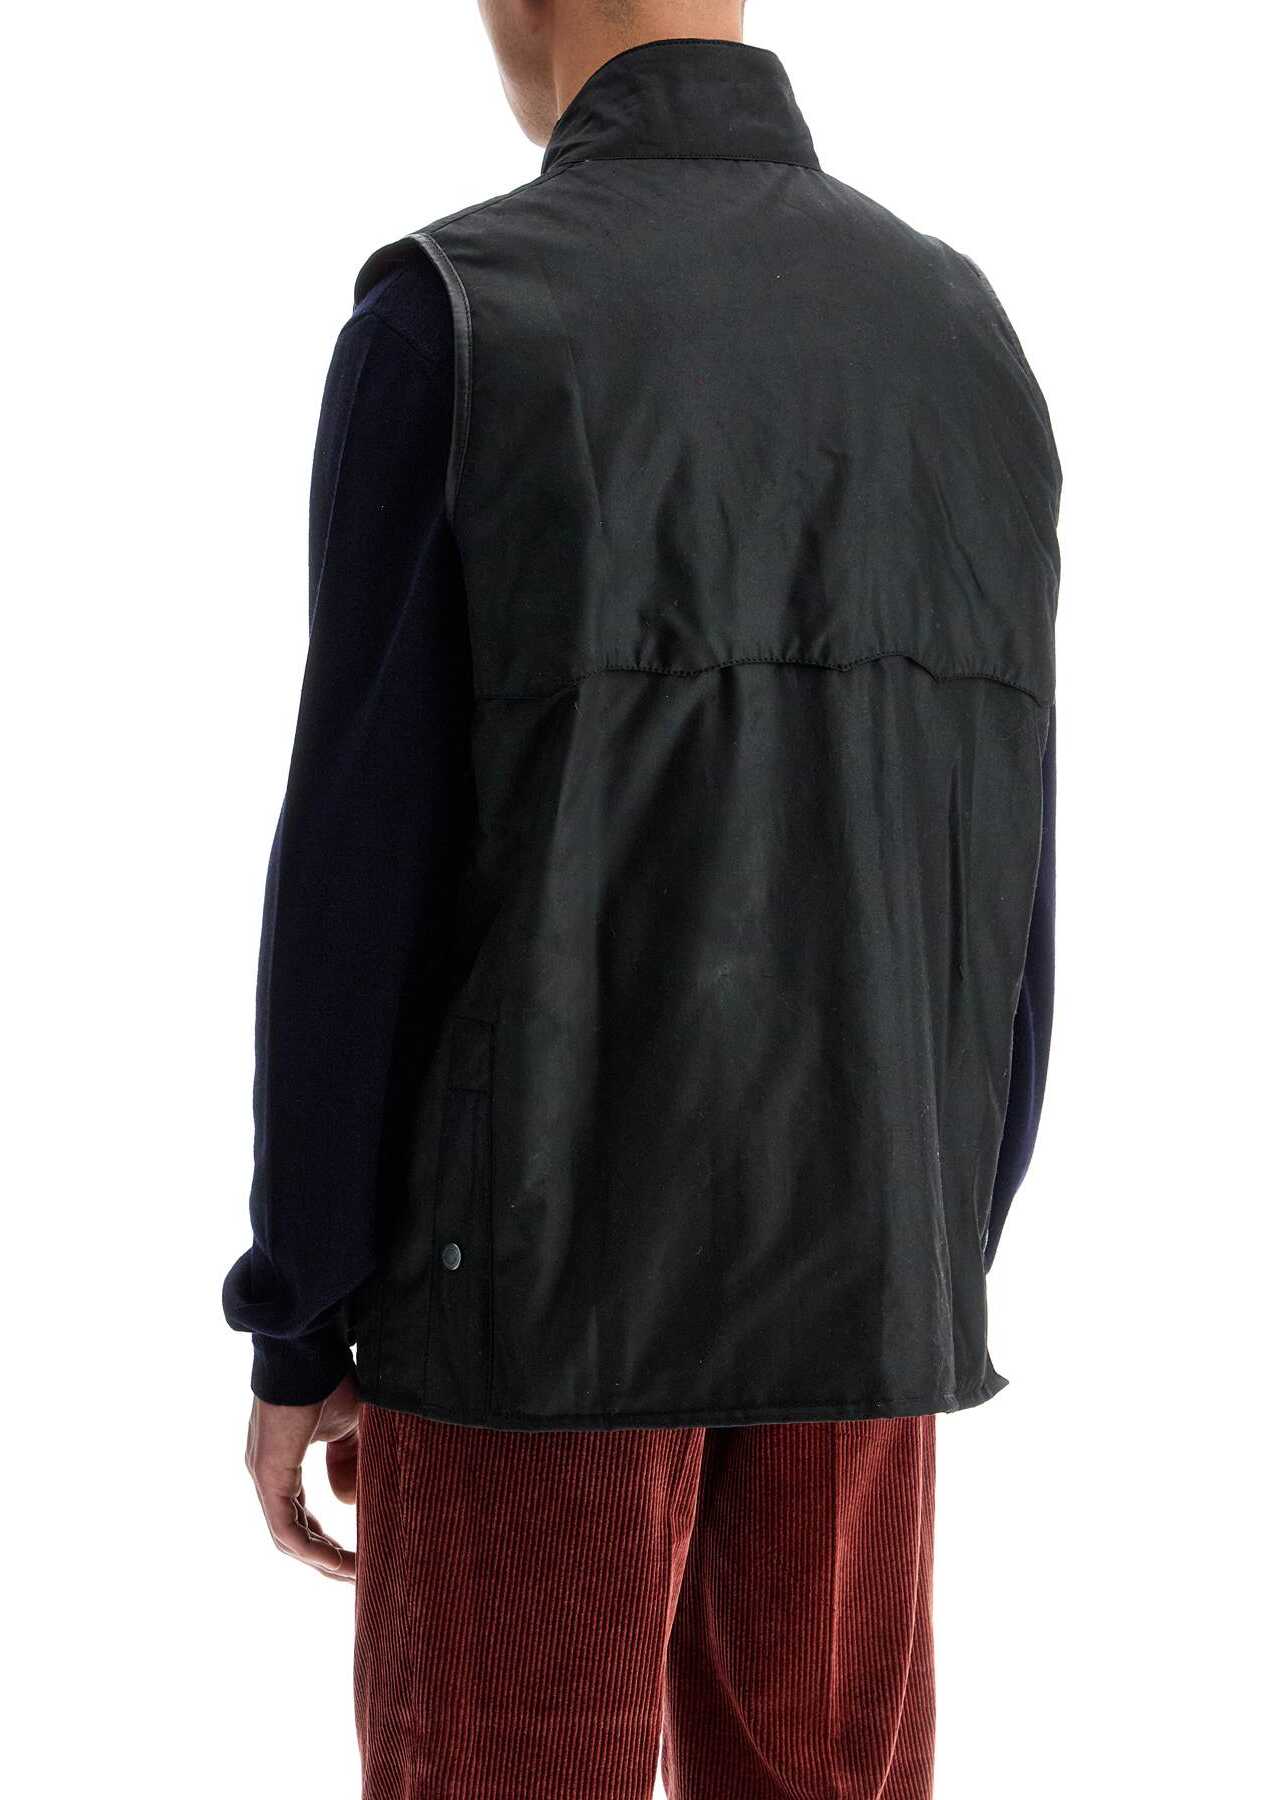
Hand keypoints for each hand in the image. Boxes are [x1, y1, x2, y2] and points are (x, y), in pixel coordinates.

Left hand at [244, 1375, 359, 1580]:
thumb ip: (349, 1463)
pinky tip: (336, 1562)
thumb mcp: (348, 1427)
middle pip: (293, 1532)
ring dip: (321, 1560)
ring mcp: (264, 1476)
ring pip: (288, 1536)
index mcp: (281, 1462)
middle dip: (325, 1558)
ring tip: (353, 1574)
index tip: (357, 1553)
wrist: (307, 1352)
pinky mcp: (268, 1475)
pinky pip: (286, 1527)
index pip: (300, 1513)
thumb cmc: (327, 1380)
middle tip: (357, 1575)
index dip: (326, 1537)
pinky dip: (311, 1548)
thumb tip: (350, 1502)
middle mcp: (267, 1474)